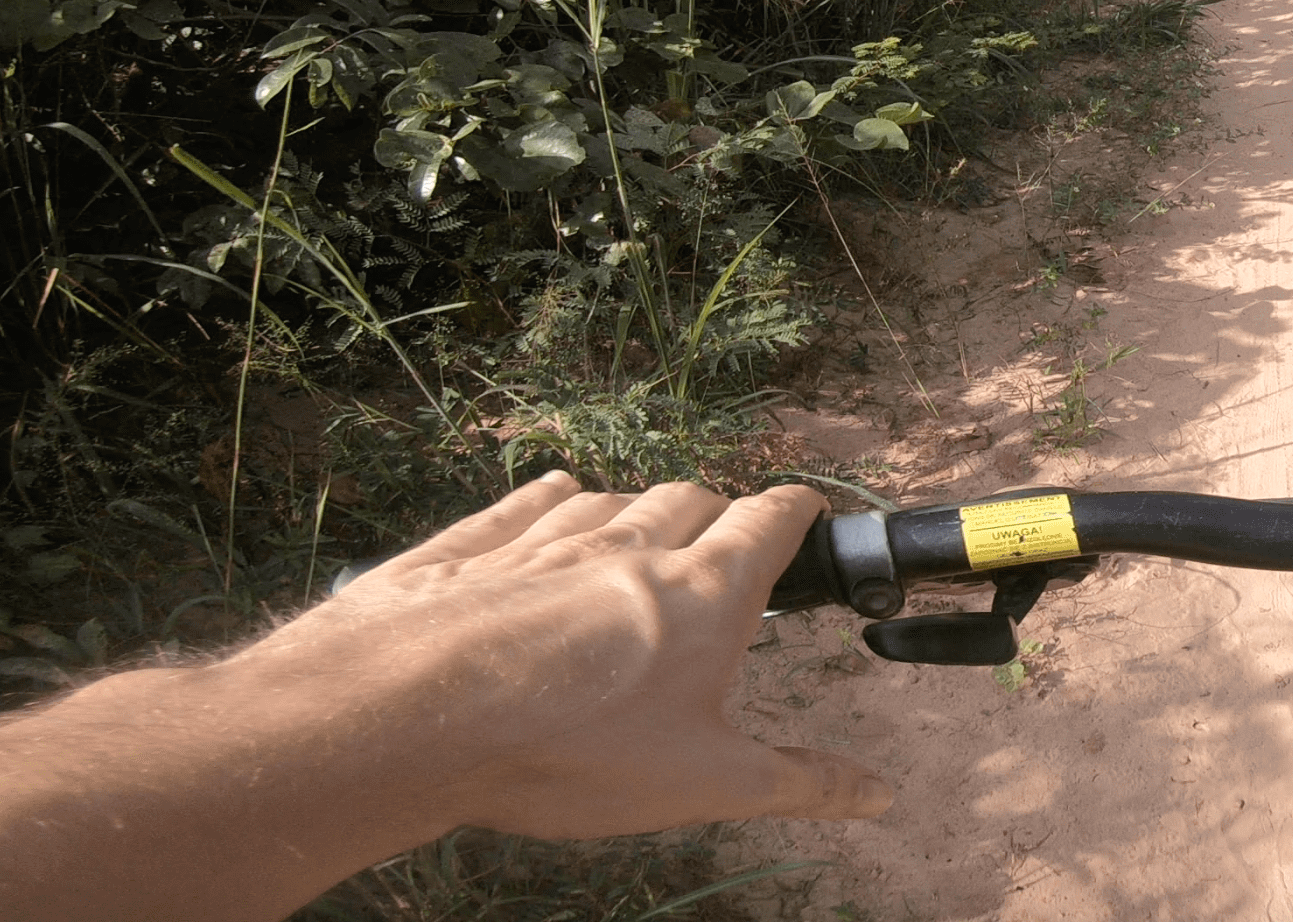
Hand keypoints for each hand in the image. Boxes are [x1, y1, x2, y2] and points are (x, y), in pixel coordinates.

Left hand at [246, 472, 888, 838]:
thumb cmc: (570, 751)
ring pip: (613, 497)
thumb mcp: (704, 784)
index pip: (772, 519)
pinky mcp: (472, 547)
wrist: (413, 717)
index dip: (797, 512)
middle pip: (692, 498)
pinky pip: (525, 502)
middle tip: (718, 551)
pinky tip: (551, 504)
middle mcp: (633, 545)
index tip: (806, 516)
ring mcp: (546, 538)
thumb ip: (797, 783)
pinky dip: (550, 500)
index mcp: (705, 591)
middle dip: (715, 514)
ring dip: (637, 512)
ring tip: (639, 542)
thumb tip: (879, 795)